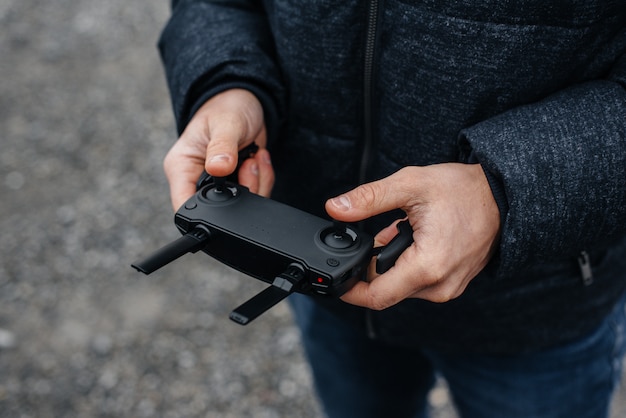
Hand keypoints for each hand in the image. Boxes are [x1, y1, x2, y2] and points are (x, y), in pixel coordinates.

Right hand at [163, 89, 274, 209]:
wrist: (245, 102)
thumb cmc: (226, 107)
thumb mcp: (224, 124)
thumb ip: (221, 147)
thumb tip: (219, 169)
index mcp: (181, 167)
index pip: (184, 207)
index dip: (204, 216)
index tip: (228, 198)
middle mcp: (196, 180)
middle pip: (218, 212)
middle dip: (242, 192)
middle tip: (248, 164)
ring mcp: (217, 185)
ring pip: (241, 207)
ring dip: (256, 183)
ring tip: (253, 157)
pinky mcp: (237, 184)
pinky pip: (255, 196)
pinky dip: (264, 180)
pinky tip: (259, 159)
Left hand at [325, 163, 500, 309]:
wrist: (504, 195)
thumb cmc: (463, 190)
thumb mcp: (410, 185)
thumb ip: (368, 199)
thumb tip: (334, 208)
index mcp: (428, 267)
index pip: (376, 296)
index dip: (351, 289)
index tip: (337, 276)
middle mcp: (440, 286)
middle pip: (387, 288)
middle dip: (375, 264)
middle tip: (384, 231)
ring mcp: (449, 288)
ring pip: (402, 285)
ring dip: (394, 261)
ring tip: (407, 229)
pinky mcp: (453, 284)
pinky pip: (419, 282)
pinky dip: (410, 263)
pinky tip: (419, 238)